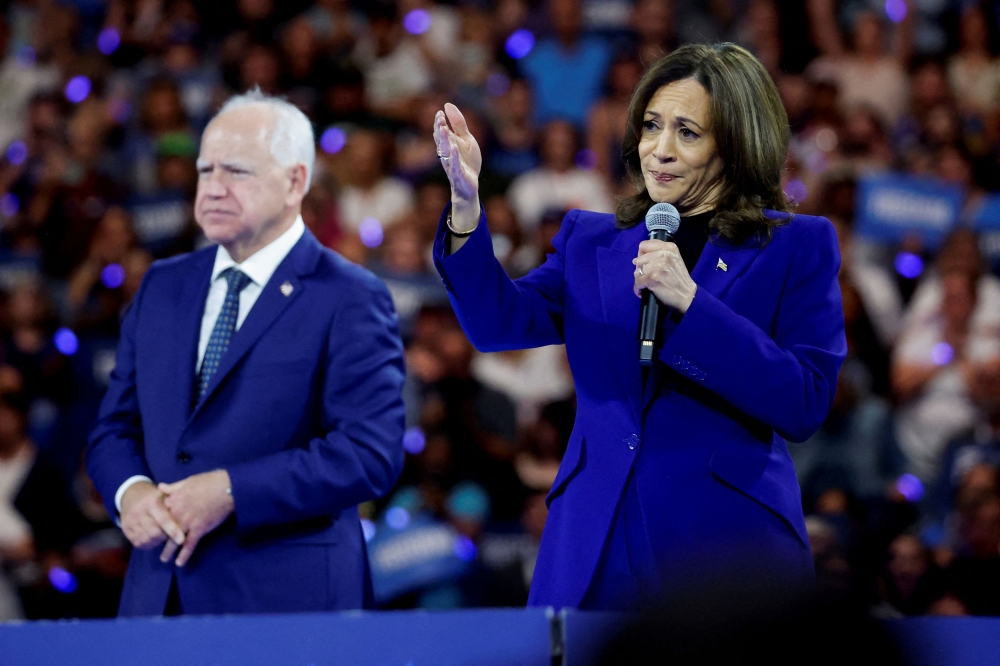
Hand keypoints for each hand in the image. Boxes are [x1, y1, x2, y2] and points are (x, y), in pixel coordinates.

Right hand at [120, 481, 185, 550]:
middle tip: (174, 536)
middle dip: (166, 537)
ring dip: (157, 542)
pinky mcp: (125, 529)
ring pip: (146, 539)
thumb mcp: (164, 494)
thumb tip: (191, 506)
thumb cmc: (154, 496)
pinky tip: (154, 540)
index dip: (173, 530)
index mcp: (151, 502)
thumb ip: (176, 501)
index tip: (182, 540)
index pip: (163, 519)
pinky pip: (138, 542)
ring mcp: (130, 521)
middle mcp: (138, 512)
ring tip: (164, 537)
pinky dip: (148, 544)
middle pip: (154, 533)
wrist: (131, 494)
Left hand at [158, 470, 233, 566]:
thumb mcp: (187, 481)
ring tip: (164, 559)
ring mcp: (187, 522)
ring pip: (174, 540)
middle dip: (158, 539)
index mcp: (173, 500)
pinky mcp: (199, 529)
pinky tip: (180, 563)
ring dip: (168, 551)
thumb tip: (160, 487)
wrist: (226, 488)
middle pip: (163, 529)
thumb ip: (173, 487)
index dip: (156, 521)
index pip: (159, 514)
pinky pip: (190, 545)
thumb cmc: (209, 481)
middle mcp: (177, 513)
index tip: (153, 527)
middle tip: (154, 547)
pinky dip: (184, 555)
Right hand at [433, 103, 481, 223]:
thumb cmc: (467, 161)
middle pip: (441, 140)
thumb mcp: (466, 139)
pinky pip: (455, 165)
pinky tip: (454, 148)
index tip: (439, 113)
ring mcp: (452, 164)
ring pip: (446, 151)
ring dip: (444, 140)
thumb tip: (447, 105)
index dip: (439, 123)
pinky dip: (454, 157)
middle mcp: (447, 154)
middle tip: (440, 119)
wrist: (469, 185)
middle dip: (440, 130)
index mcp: (448, 144)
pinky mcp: (459, 174)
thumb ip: (458, 123)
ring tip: (443, 129)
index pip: (441, 132)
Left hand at [633, 240, 697, 312]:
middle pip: (639, 259)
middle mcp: (663, 254)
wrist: (687, 296)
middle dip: (641, 270)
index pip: (644, 245)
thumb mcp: (673, 259)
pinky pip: (637, 282)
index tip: (646, 263)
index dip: (642, 255)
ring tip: (647, 285)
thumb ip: (657, 254)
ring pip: (637, 272)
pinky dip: (638, 289)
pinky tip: (643, 292)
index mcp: (669, 247)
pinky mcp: (653, 277)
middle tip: (648, 277)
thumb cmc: (679, 279)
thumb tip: (635, 259)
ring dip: (640, 280)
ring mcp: (657, 266)